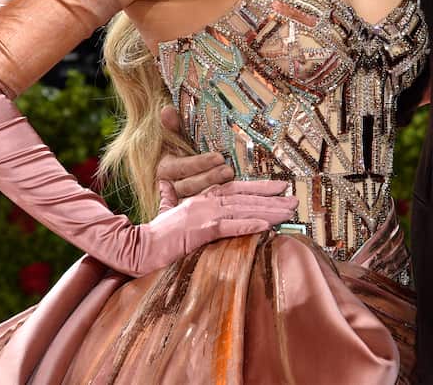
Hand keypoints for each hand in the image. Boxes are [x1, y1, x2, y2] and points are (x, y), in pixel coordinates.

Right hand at [130, 179, 296, 276]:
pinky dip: (248, 224)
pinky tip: (265, 226)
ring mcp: (203, 214)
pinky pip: (228, 226)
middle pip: (245, 197)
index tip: (280, 188)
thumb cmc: (155, 233)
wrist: (138, 248)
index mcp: (201, 197)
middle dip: (271, 199)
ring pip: (242, 209)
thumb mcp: (165, 210)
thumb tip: (165, 184)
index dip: (259, 188)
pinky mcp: (199, 230)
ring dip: (267, 211)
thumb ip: (169, 196)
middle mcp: (205, 201)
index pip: (236, 189)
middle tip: (294, 201)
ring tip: (288, 212)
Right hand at [155, 105, 234, 209]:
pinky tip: (232, 201)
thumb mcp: (179, 140)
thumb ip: (175, 127)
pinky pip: (204, 212)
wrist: (187, 178)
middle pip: (188, 186)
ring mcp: (181, 202)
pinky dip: (217, 207)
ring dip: (215, 191)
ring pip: (196, 200)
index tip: (218, 157)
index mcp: (165, 168)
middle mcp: (170, 187)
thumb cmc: (185, 154)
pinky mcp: (193, 213)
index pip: (180, 168)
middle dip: (210, 178)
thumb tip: (166, 110)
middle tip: (229, 170)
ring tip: (233, 181)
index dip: (199, 163)